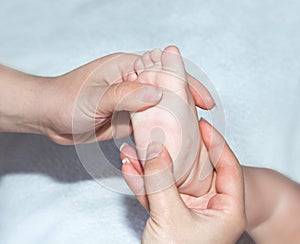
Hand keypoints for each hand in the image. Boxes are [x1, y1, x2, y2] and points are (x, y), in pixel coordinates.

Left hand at [39, 53, 214, 143]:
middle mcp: (132, 82)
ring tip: (191, 132)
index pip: (165, 71)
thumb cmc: (65, 99)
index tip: (204, 100)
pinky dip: (158, 130)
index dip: (187, 84)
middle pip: (167, 89)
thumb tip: (158, 94)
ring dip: (173, 119)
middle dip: (185, 103)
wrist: (49, 117)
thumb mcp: (96, 97)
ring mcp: (130, 101)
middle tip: (202, 120)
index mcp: (127, 67)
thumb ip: (126, 95)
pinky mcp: (126, 118)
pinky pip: (148, 123)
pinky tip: (168, 139)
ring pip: (159, 108)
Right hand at [120, 119, 245, 242]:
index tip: (201, 124)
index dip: (216, 142)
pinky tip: (129, 166)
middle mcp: (208, 205)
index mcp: (225, 208)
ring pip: (170, 178)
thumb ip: (162, 182)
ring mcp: (186, 208)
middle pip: (196, 168)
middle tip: (163, 131)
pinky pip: (156, 190)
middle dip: (174, 151)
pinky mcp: (169, 212)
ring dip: (150, 165)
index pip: (228, 166)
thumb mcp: (171, 219)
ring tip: (133, 149)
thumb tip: (157, 149)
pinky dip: (141, 179)